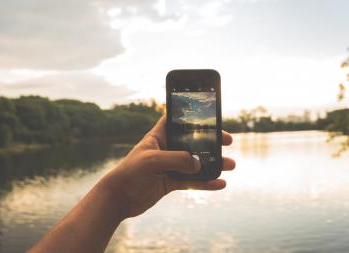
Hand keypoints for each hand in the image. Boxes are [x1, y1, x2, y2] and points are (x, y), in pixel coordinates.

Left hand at [101, 116, 234, 217]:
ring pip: (196, 163)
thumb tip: (200, 164)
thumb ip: (177, 160)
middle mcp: (165, 149)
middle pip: (192, 141)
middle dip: (211, 140)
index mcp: (158, 136)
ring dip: (213, 163)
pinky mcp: (170, 183)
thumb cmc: (130, 173)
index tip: (209, 112)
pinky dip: (206, 183)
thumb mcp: (153, 162)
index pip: (176, 119)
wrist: (118, 199)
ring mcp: (169, 166)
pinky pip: (192, 182)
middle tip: (228, 140)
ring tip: (230, 164)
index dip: (191, 114)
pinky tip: (220, 184)